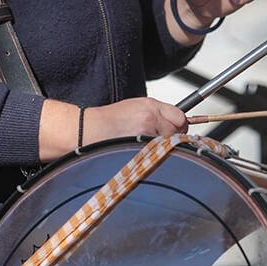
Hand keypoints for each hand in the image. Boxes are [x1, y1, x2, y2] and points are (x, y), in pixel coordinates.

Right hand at [38, 97, 186, 161]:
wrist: (86, 132)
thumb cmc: (106, 123)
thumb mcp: (133, 108)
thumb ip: (156, 114)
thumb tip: (175, 125)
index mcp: (150, 106)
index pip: (180, 116)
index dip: (178, 126)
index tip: (174, 131)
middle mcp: (150, 118)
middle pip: (179, 132)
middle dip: (173, 139)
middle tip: (159, 143)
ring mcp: (147, 134)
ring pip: (171, 147)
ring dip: (163, 151)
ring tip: (144, 149)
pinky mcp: (141, 149)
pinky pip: (158, 158)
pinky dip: (154, 160)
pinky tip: (140, 156)